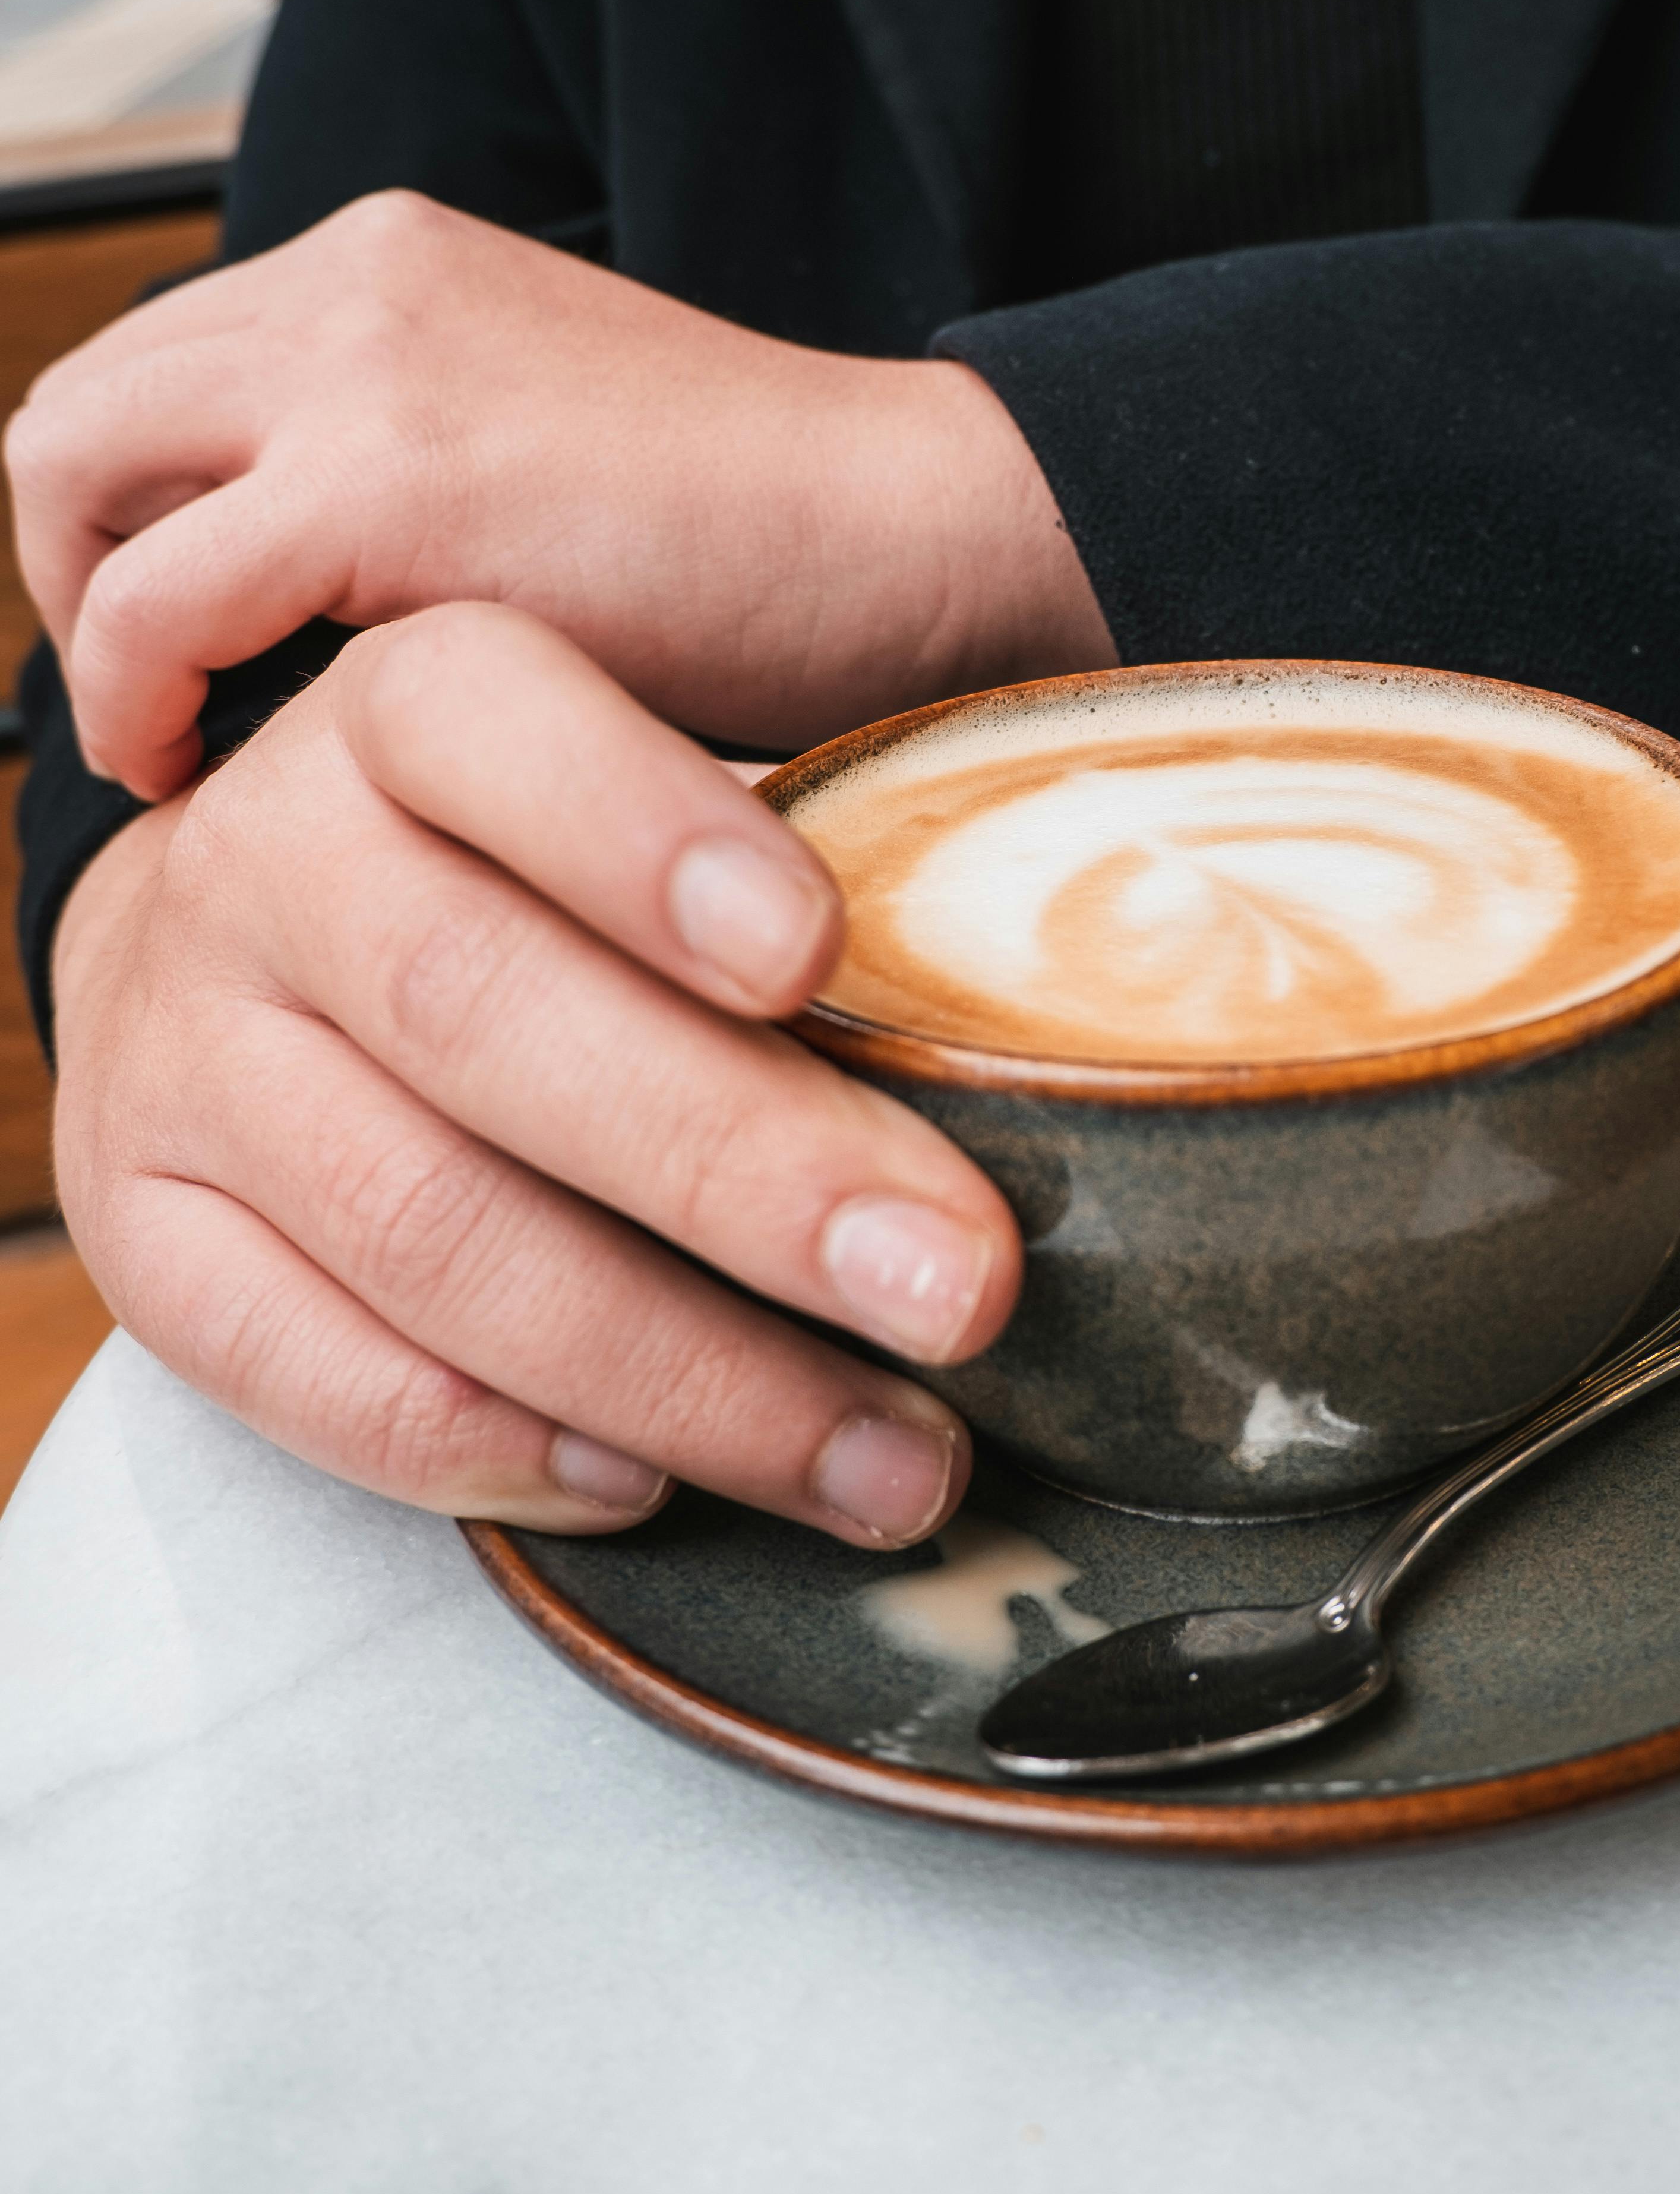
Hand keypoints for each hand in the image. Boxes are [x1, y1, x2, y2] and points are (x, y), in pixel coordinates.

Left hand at [7, 189, 1113, 802]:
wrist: (916, 534)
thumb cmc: (772, 542)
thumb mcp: (548, 451)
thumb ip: (412, 469)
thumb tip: (284, 594)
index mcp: (395, 265)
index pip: (158, 373)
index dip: (133, 521)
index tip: (188, 645)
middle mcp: (356, 280)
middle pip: (82, 408)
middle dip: (77, 566)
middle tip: (158, 694)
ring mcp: (364, 365)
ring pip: (69, 472)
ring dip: (88, 625)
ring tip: (170, 736)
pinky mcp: (385, 482)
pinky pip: (150, 602)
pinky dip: (131, 694)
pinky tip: (197, 764)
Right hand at [52, 603, 1019, 1537]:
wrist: (243, 947)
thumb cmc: (531, 882)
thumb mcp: (639, 798)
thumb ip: (787, 872)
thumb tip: (1029, 998)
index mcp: (402, 708)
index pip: (499, 728)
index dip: (654, 840)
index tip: (825, 957)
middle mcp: (263, 859)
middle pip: (483, 1014)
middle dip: (744, 1170)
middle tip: (960, 1289)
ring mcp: (174, 1051)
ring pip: (423, 1226)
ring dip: (679, 1367)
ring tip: (888, 1456)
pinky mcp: (137, 1226)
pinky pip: (305, 1370)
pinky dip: (496, 1443)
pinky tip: (656, 1484)